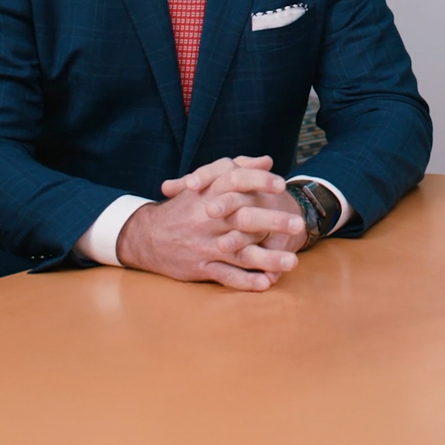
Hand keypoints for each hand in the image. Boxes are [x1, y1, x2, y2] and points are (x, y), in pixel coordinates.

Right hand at [116, 159, 304, 290]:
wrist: (146, 236)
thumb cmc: (186, 206)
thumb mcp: (207, 183)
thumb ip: (239, 170)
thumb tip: (268, 161)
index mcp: (210, 194)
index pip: (236, 182)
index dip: (259, 182)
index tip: (282, 185)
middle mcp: (208, 219)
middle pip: (243, 218)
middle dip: (272, 222)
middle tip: (298, 224)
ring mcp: (205, 245)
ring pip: (240, 252)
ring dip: (268, 259)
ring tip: (292, 262)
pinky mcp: (200, 268)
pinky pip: (226, 276)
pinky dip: (246, 281)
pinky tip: (267, 283)